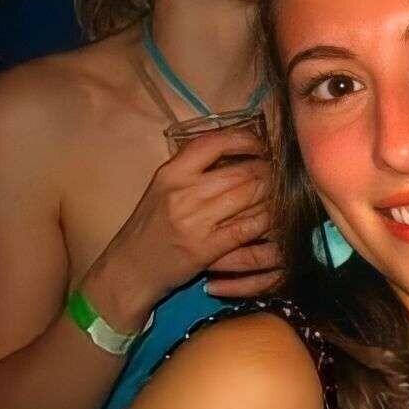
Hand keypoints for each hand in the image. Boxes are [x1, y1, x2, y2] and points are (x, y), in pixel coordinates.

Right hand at [83, 128, 281, 325]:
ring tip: (278, 191)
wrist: (130, 269)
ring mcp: (195, 221)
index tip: (261, 145)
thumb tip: (237, 149)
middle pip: (240, 170)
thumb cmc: (150, 226)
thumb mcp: (163, 189)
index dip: (245, 139)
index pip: (213, 142)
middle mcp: (182, 193)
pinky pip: (248, 226)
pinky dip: (266, 219)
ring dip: (270, 192)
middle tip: (277, 172)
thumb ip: (193, 169)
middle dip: (266, 169)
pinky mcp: (207, 248)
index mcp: (171, 173)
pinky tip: (272, 217)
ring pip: (249, 195)